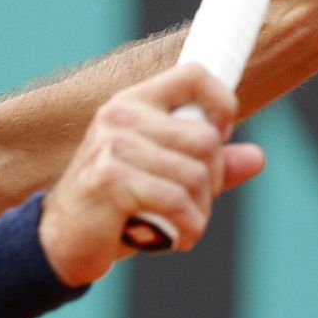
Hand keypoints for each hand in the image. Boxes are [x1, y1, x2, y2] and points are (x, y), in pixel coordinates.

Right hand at [38, 65, 264, 285]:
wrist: (60, 242)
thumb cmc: (114, 208)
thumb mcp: (163, 179)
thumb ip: (207, 165)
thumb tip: (258, 157)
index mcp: (133, 102)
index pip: (195, 75)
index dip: (223, 104)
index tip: (218, 139)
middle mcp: (121, 115)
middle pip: (206, 139)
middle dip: (211, 182)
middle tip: (191, 206)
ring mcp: (113, 145)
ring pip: (196, 175)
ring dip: (199, 213)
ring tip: (180, 226)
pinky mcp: (111, 179)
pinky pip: (177, 201)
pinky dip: (187, 228)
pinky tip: (173, 240)